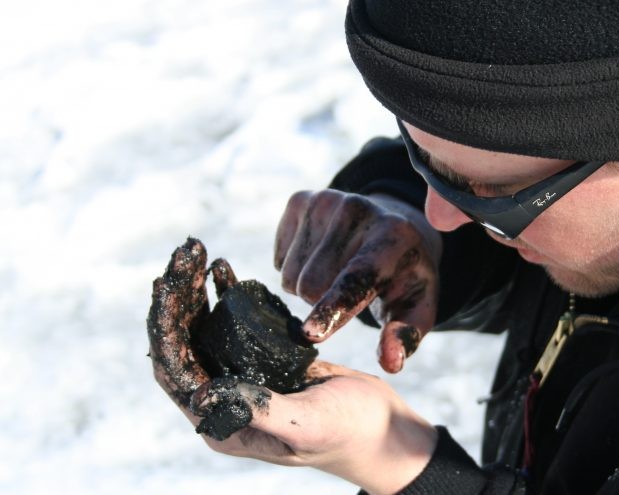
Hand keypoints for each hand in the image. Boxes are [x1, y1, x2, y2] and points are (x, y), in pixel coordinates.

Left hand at [148, 239, 436, 494]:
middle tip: (183, 255)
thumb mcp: (304, 423)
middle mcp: (223, 399)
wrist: (384, 429)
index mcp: (221, 422)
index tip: (169, 284)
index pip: (174, 368)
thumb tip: (200, 393)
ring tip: (193, 254)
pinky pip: (231, 324)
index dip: (165, 326)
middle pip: (182, 343)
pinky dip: (223, 295)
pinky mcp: (263, 359)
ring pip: (201, 330)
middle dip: (177, 299)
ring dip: (194, 293)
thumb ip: (256, 410)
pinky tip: (221, 269)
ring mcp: (242, 377)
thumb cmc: (348, 432)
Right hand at [274, 190, 441, 372]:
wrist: (393, 229)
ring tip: (336, 273)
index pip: (356, 280)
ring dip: (308, 287)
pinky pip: (279, 258)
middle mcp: (360, 210)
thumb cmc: (404, 278)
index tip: (310, 333)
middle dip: (321, 302)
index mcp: (393, 238)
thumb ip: (405, 335)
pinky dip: (293, 266)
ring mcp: (328, 200)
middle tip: (347, 293)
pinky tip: (321, 256)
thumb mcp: (417, 307)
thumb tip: (391, 362)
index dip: (332, 308)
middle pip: (311, 285)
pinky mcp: (302, 199)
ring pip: (291, 276)